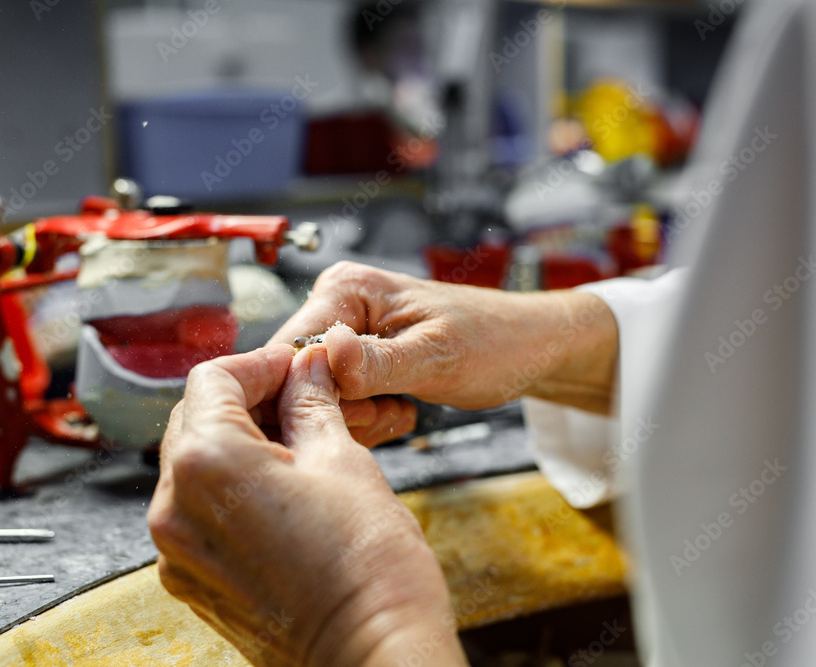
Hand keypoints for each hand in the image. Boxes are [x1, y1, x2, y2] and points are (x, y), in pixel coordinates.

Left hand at [148, 345, 467, 665]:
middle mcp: (174, 507)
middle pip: (197, 419)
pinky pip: (200, 510)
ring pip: (197, 465)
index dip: (260, 363)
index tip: (296, 364)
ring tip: (301, 439)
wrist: (373, 656)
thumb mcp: (342, 460)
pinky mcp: (193, 580)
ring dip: (241, 441)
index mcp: (206, 464)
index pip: (213, 380)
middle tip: (301, 395)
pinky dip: (233, 486)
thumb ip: (311, 403)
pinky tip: (283, 483)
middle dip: (248, 400)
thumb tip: (308, 368)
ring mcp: (178, 551)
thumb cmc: (368, 570)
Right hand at [271, 262, 617, 413]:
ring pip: (314, 397)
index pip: (286, 351)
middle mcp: (334, 305)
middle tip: (392, 411)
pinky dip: (365, 418)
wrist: (529, 349)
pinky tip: (398, 411)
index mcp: (346, 288)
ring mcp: (342, 334)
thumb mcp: (436, 358)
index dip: (305, 395)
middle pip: (295, 379)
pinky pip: (336, 402)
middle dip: (340, 410)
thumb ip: (376, 363)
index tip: (354, 414)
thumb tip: (324, 355)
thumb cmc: (495, 343)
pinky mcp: (353, 360)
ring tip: (400, 409)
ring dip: (356, 418)